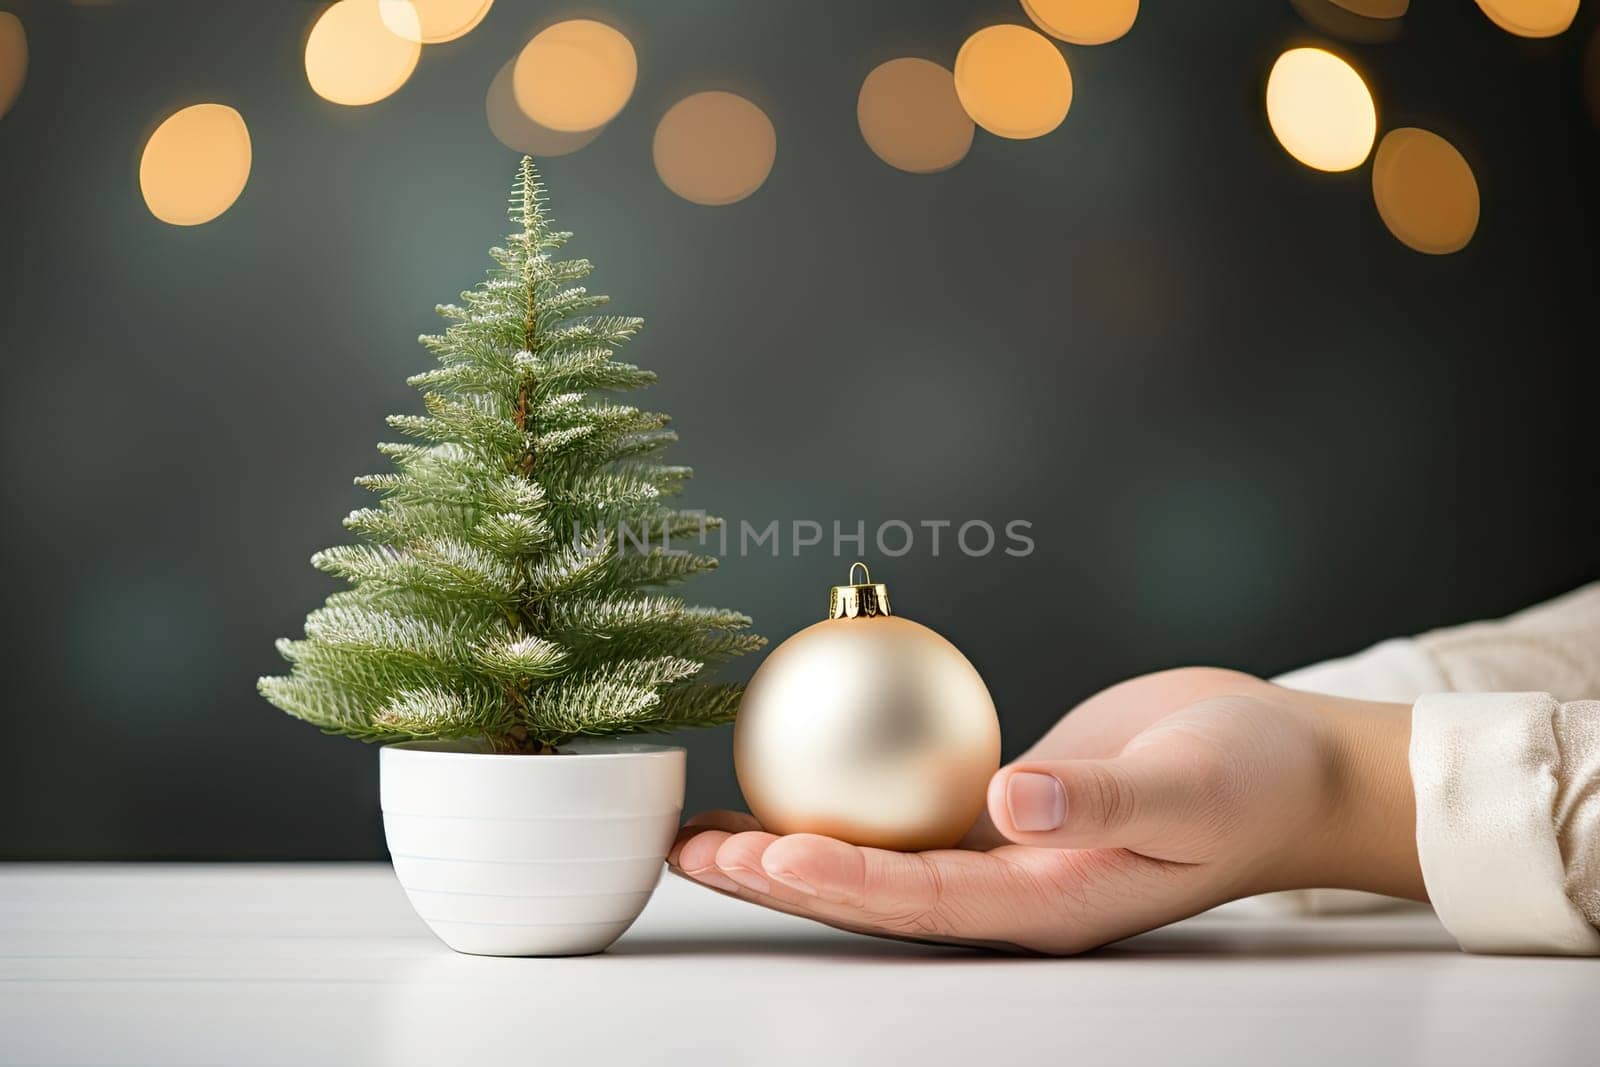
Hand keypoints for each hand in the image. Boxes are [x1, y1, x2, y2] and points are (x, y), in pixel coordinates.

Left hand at [669, 668, 1422, 952]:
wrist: (1287, 765)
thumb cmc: (1254, 783)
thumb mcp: (1192, 791)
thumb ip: (1104, 802)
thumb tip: (1011, 798)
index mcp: (1052, 906)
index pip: (926, 901)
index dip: (844, 881)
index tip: (770, 849)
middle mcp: (1013, 890)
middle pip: (873, 894)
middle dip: (781, 878)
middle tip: (696, 852)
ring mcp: (1003, 852)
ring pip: (877, 856)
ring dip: (791, 842)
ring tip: (705, 828)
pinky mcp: (1001, 808)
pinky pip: (910, 809)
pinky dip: (848, 795)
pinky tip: (796, 770)